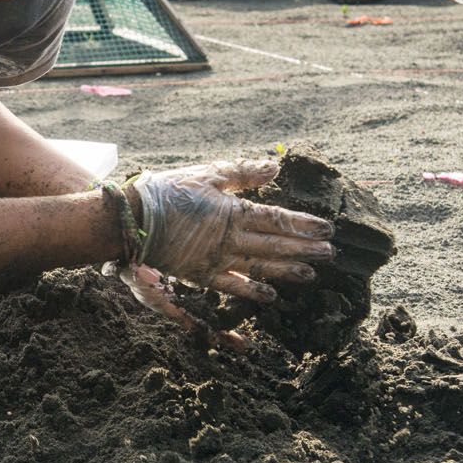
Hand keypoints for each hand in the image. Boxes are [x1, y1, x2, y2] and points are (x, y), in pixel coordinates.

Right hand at [127, 158, 334, 301]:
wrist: (133, 219)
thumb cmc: (168, 191)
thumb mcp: (207, 174)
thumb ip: (242, 173)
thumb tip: (274, 168)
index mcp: (233, 211)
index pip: (277, 218)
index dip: (303, 225)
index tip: (327, 229)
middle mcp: (229, 238)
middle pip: (274, 244)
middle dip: (304, 248)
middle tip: (330, 253)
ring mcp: (216, 259)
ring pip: (259, 265)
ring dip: (286, 269)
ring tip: (310, 274)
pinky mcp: (200, 273)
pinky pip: (231, 285)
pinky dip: (251, 290)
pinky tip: (270, 294)